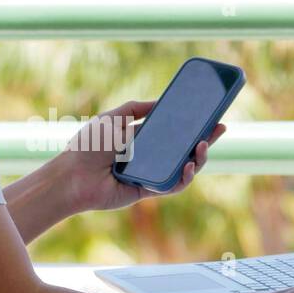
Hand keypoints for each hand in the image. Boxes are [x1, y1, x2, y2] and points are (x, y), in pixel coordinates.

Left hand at [57, 99, 225, 213]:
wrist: (73, 176)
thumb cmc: (88, 146)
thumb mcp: (112, 118)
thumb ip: (136, 109)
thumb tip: (161, 101)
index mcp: (139, 137)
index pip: (171, 129)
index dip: (190, 123)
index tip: (208, 114)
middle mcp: (147, 156)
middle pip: (182, 148)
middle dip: (204, 139)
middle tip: (220, 128)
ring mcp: (149, 174)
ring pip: (182, 167)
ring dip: (198, 158)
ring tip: (203, 145)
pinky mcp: (147, 191)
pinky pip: (172, 185)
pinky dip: (184, 177)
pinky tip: (189, 165)